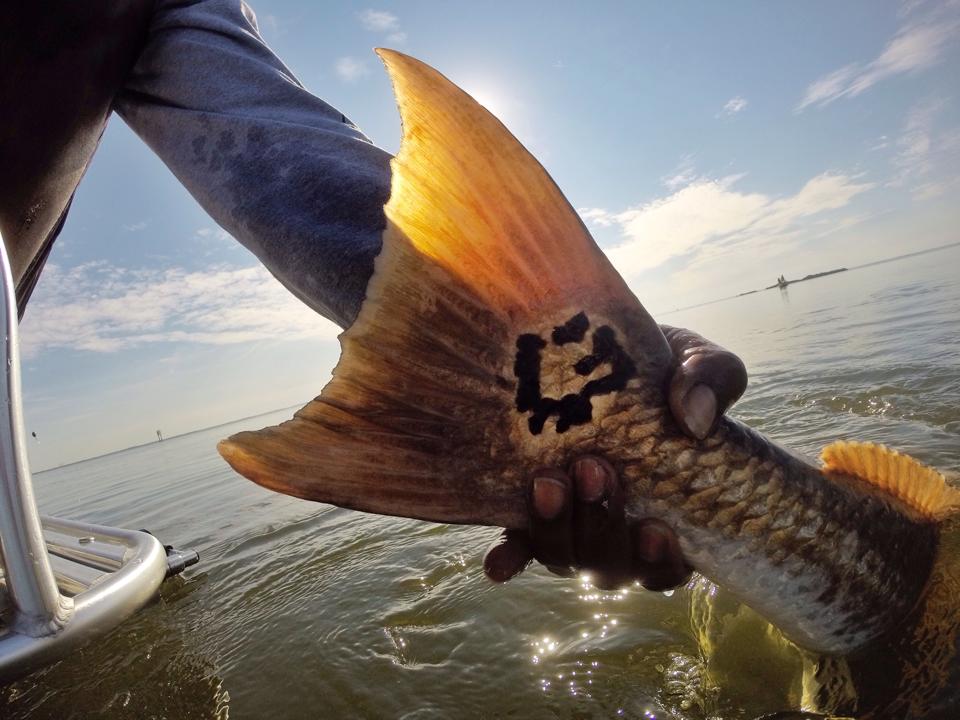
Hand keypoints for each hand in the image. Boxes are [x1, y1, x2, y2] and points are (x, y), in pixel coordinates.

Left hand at [484, 326, 746, 587]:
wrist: (599, 349)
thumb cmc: (659, 367)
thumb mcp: (696, 361)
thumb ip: (710, 379)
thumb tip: (694, 420)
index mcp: (666, 513)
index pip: (666, 566)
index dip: (659, 562)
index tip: (656, 528)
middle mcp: (615, 531)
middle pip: (608, 565)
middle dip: (600, 525)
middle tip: (593, 468)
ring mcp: (569, 522)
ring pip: (562, 556)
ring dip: (555, 527)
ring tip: (549, 478)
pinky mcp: (528, 506)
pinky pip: (516, 546)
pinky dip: (511, 557)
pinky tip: (499, 562)